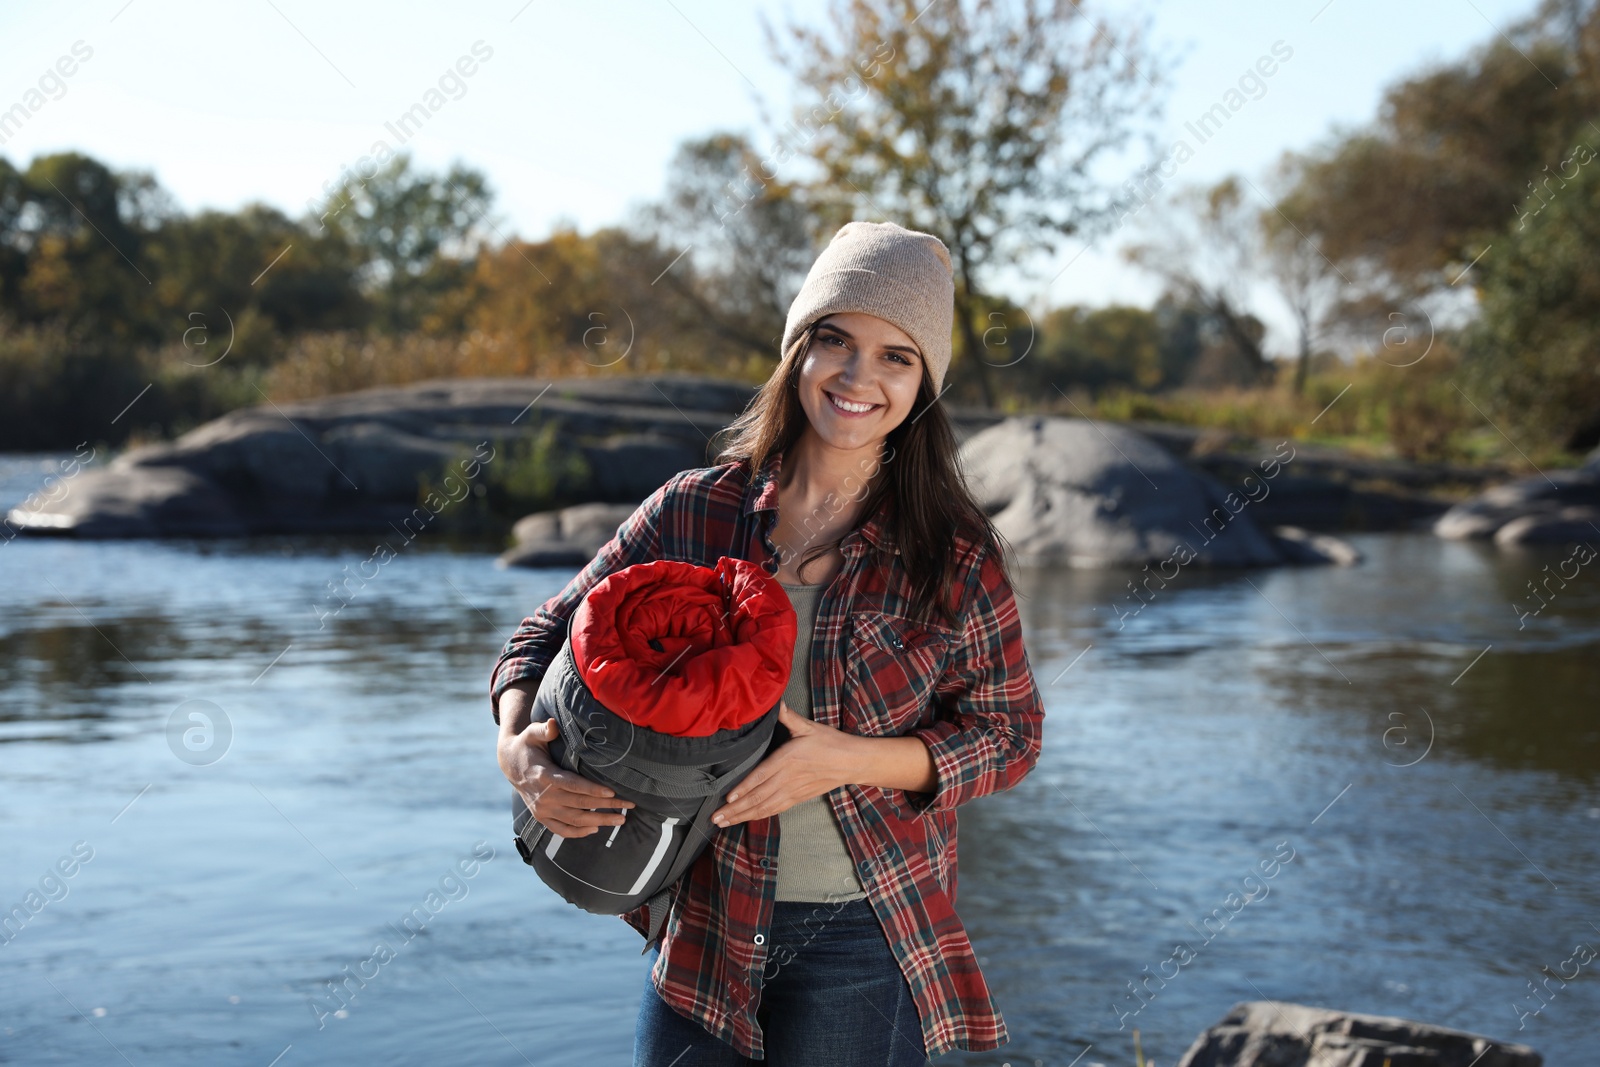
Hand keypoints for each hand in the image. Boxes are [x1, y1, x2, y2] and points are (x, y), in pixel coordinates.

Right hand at [498, 717, 634, 837]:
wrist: (509, 764)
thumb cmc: (527, 746)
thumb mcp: (532, 733)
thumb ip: (543, 729)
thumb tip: (553, 724)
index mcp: (544, 776)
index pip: (572, 785)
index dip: (592, 790)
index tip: (612, 792)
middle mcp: (543, 796)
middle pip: (579, 804)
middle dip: (606, 806)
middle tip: (629, 805)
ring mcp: (542, 810)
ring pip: (574, 820)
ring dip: (599, 822)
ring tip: (620, 820)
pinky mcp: (541, 817)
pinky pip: (561, 830)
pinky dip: (578, 832)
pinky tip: (595, 829)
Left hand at [710, 702, 860, 826]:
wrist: (851, 762)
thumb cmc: (830, 742)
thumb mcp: (808, 726)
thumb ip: (788, 716)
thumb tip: (776, 702)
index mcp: (787, 759)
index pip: (760, 776)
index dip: (743, 788)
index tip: (727, 797)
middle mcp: (787, 778)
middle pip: (758, 797)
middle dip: (735, 809)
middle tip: (715, 818)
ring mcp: (792, 791)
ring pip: (764, 807)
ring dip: (743, 816)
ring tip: (724, 822)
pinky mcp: (797, 798)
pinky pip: (774, 809)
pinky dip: (758, 815)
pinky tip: (746, 818)